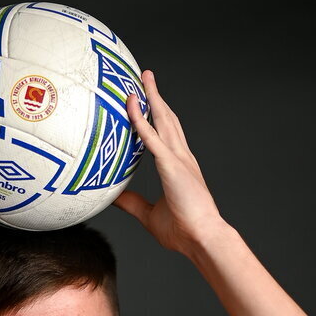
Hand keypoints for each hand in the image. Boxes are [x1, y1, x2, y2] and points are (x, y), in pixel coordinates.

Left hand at [113, 70, 224, 253]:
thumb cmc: (183, 232)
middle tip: (146, 77)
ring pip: (163, 120)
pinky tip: (131, 104)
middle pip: (168, 119)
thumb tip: (112, 197)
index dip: (158, 118)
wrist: (202, 238)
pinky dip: (140, 119)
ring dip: (152, 97)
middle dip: (157, 97)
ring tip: (143, 77)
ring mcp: (178, 159)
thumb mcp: (148, 215)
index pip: (167, 136)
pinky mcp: (172, 165)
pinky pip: (152, 137)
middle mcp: (181, 157)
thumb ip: (131, 202)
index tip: (148, 103)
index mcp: (179, 167)